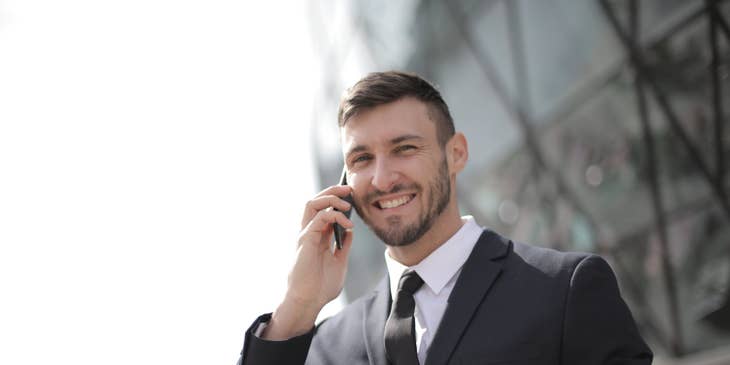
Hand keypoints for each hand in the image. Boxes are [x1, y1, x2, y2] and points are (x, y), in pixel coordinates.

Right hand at [263, 185, 353, 339]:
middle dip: (332, 191)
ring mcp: (306, 234)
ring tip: (346, 203)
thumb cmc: (321, 286)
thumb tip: (350, 230)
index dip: (336, 200)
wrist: (309, 301)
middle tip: (349, 189)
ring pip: (312, 203)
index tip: (351, 196)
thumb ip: (343, 245)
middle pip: (315, 201)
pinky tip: (347, 224)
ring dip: (330, 198)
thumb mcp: (339, 261)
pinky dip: (334, 216)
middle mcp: (309, 232)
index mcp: (317, 237)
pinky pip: (319, 218)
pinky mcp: (306, 239)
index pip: (323, 209)